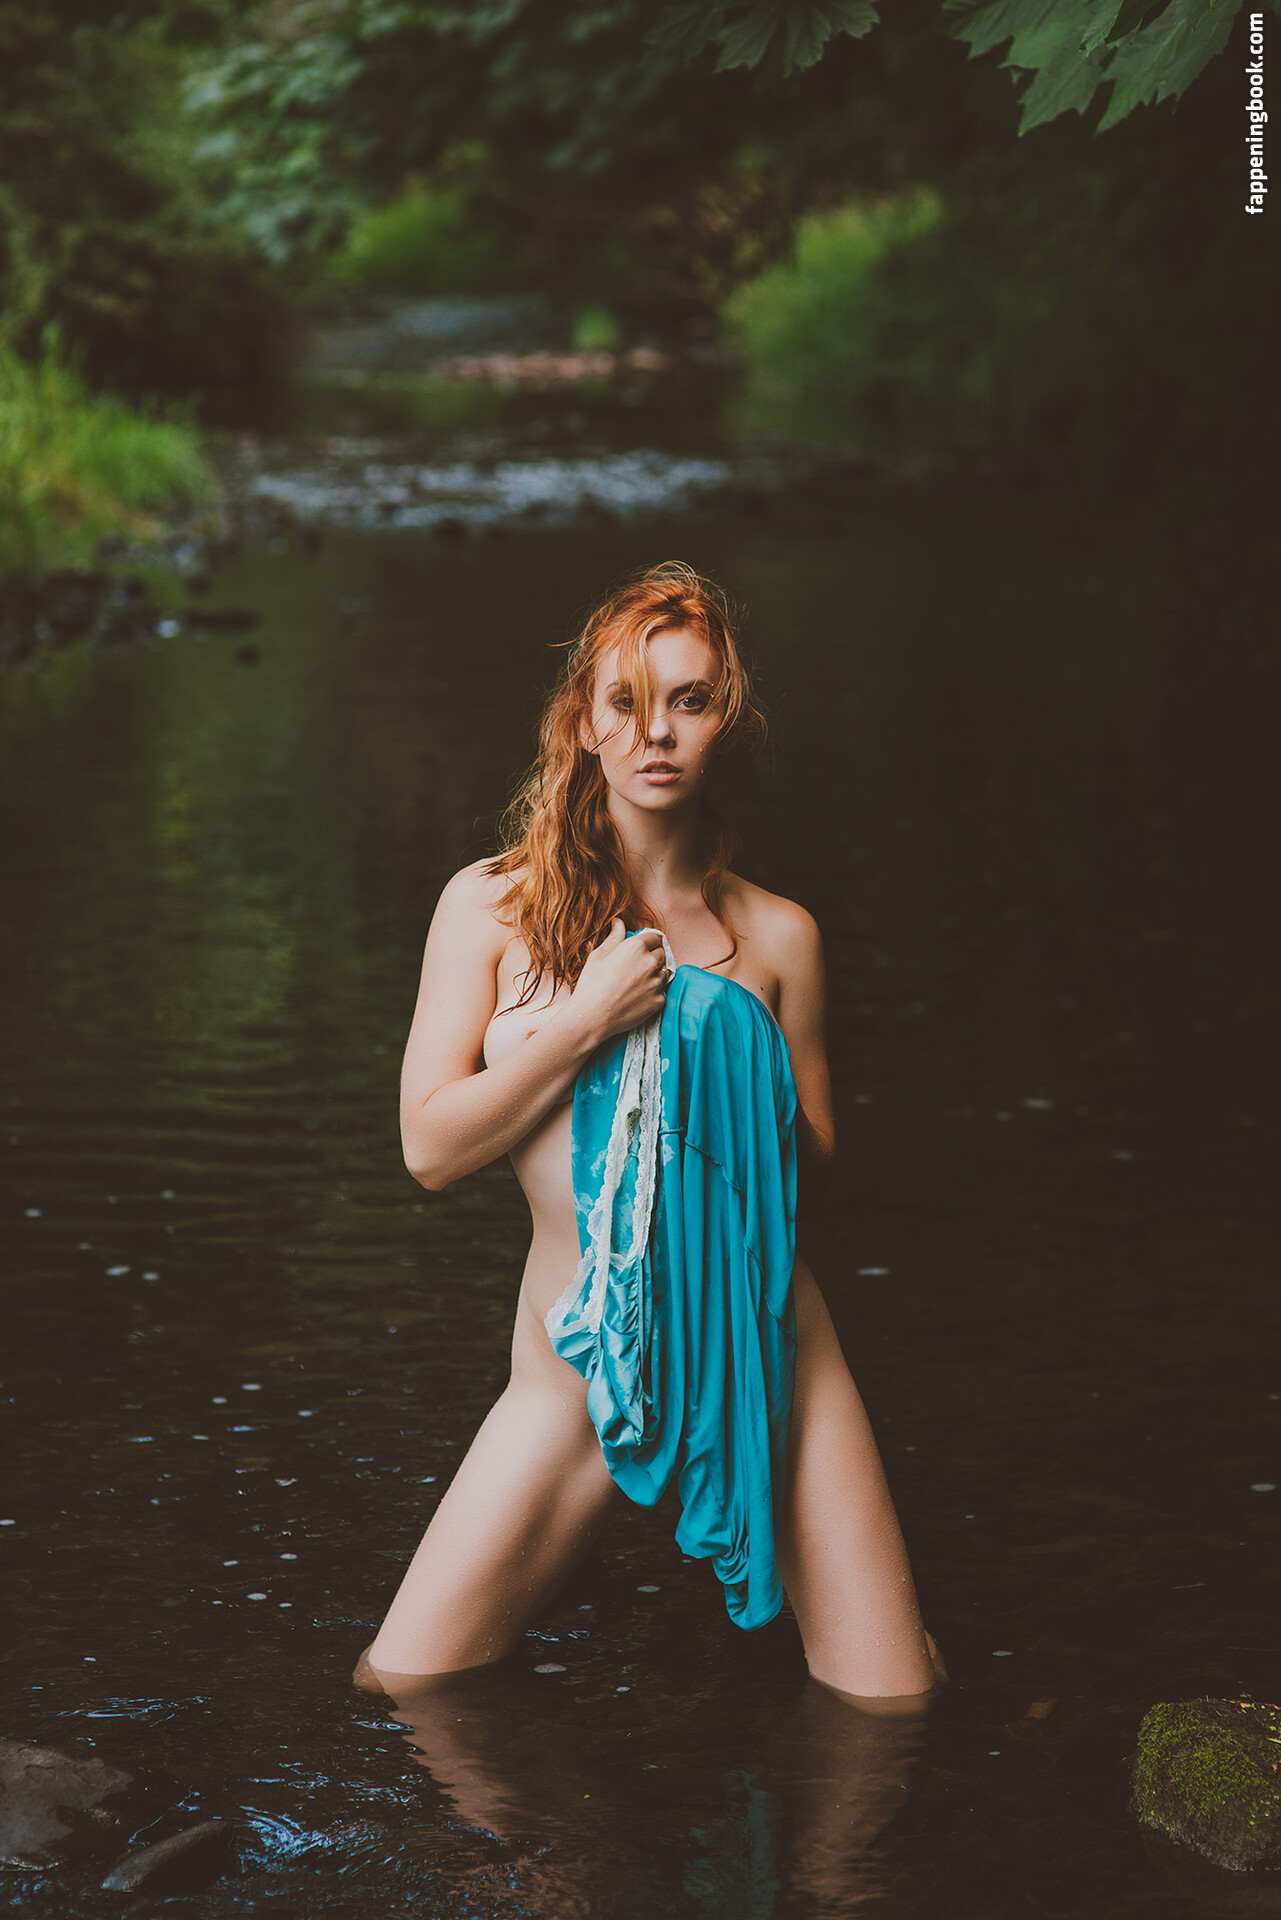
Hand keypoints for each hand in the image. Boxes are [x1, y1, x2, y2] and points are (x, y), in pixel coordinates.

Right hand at [567, 920, 668, 1045]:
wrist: (592, 1017)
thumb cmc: (591, 985)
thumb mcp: (598, 956)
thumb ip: (614, 937)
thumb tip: (618, 922)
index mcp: (636, 947)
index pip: (655, 936)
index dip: (648, 941)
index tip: (642, 948)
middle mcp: (650, 962)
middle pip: (661, 953)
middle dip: (652, 956)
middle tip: (636, 966)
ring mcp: (657, 982)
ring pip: (664, 972)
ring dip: (654, 974)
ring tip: (635, 982)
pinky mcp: (659, 1000)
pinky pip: (662, 991)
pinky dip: (653, 992)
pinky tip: (637, 996)